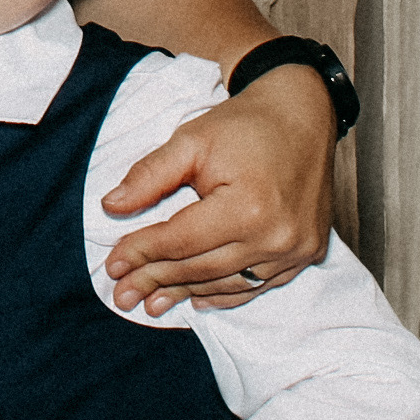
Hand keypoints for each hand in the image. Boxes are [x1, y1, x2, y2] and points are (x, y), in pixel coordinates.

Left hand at [102, 62, 336, 313]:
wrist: (301, 116)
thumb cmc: (243, 126)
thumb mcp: (189, 141)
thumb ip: (149, 176)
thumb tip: (112, 206)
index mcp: (247, 207)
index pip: (180, 240)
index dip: (141, 252)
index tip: (112, 265)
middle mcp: (276, 236)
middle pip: (201, 268)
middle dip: (155, 281)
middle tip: (122, 295)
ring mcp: (296, 250)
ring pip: (228, 283)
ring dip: (186, 294)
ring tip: (152, 303)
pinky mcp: (308, 253)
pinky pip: (259, 284)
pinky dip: (225, 293)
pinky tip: (198, 299)